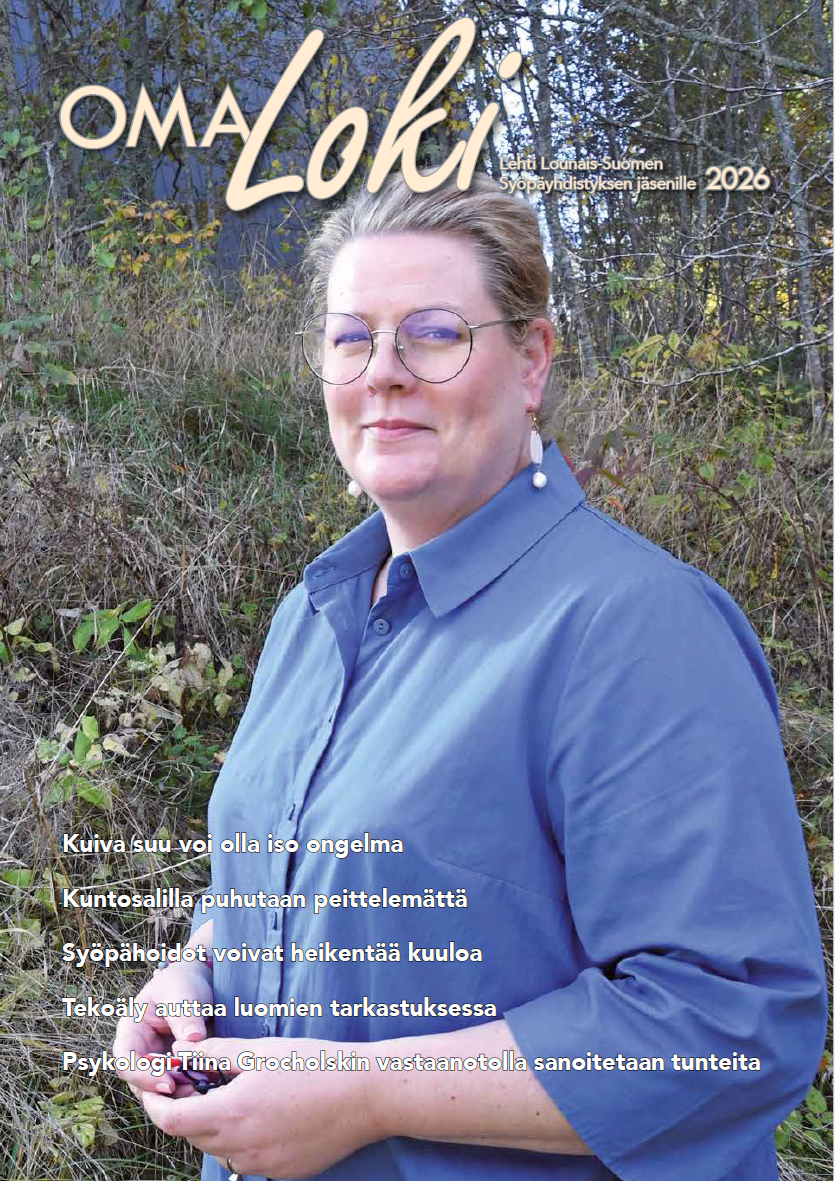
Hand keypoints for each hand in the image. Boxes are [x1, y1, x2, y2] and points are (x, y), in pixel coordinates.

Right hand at [112, 962, 214, 1097]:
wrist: (198, 985)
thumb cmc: (184, 984)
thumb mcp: (183, 992)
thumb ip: (184, 1014)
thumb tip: (193, 1038)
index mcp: (131, 1030)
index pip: (125, 1060)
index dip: (142, 1076)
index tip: (168, 1084)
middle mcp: (138, 1052)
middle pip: (140, 1083)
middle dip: (163, 1092)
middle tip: (191, 1094)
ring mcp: (155, 1063)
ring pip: (157, 1092)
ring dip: (177, 1096)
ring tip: (202, 1092)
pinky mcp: (172, 1071)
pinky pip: (176, 1089)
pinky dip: (189, 1092)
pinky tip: (207, 1089)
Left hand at [141, 1036, 379, 1178]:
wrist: (365, 1095)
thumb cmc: (314, 1065)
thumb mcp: (260, 1051)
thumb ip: (214, 1052)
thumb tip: (180, 1049)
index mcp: (232, 1112)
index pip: (170, 1121)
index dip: (156, 1104)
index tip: (160, 1087)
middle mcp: (242, 1146)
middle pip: (193, 1136)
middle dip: (187, 1111)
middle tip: (200, 1083)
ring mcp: (262, 1165)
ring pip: (220, 1150)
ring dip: (214, 1127)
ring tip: (235, 1096)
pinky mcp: (282, 1174)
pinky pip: (248, 1160)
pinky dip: (243, 1140)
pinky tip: (265, 1113)